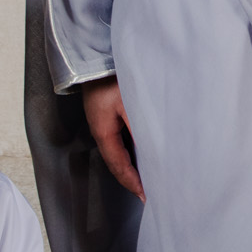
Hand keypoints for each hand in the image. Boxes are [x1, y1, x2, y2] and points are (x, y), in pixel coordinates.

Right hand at [80, 76, 143, 201]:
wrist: (96, 56)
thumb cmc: (110, 78)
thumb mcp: (128, 104)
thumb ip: (140, 128)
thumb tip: (154, 151)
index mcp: (103, 132)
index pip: (119, 165)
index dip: (132, 183)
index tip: (145, 196)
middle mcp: (102, 130)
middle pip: (118, 162)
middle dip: (133, 179)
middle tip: (150, 192)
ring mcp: (105, 122)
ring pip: (120, 151)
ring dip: (134, 165)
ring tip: (150, 177)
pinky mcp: (110, 113)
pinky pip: (122, 138)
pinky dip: (134, 150)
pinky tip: (145, 151)